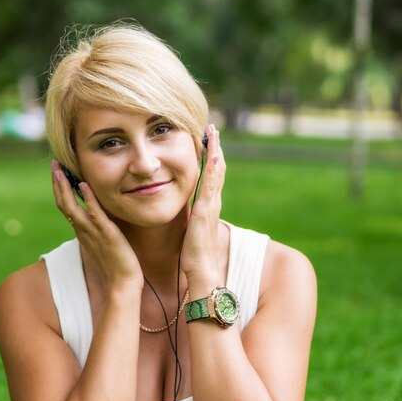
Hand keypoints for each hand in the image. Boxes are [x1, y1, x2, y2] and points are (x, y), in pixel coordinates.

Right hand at [51, 160, 143, 291]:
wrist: (121, 283)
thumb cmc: (115, 264)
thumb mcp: (103, 242)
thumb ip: (98, 229)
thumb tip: (98, 217)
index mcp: (82, 231)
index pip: (66, 206)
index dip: (60, 189)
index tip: (58, 172)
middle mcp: (83, 230)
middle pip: (63, 203)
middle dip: (57, 182)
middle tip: (54, 163)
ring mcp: (92, 231)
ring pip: (71, 206)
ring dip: (64, 186)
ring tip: (60, 169)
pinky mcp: (105, 233)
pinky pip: (94, 213)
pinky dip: (88, 198)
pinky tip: (83, 184)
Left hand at [180, 125, 225, 286]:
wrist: (201, 272)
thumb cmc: (194, 255)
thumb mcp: (190, 230)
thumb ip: (190, 219)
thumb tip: (185, 212)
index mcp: (207, 206)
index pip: (211, 176)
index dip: (211, 157)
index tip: (207, 140)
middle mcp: (212, 202)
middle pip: (217, 169)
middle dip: (215, 148)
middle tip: (213, 128)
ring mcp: (211, 206)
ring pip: (216, 172)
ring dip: (216, 151)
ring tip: (213, 133)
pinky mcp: (205, 211)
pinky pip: (210, 185)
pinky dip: (213, 169)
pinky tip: (213, 154)